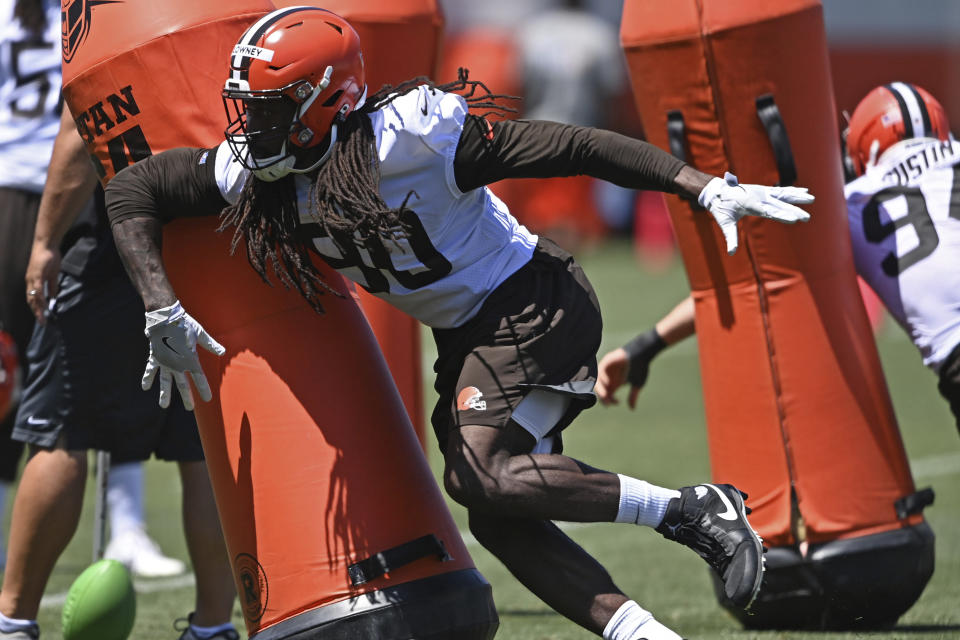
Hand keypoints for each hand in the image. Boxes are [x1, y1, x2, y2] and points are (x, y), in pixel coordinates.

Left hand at [25, 243, 61, 322]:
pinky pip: (37, 288)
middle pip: (31, 300)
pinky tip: (44, 304)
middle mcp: (30, 281)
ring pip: (32, 296)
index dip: (37, 308)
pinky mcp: (37, 274)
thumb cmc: (50, 257)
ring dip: (37, 308)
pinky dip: (40, 297)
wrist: (47, 245)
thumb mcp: (53, 274)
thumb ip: (52, 285)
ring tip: (42, 317)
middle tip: (42, 322)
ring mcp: (32, 278)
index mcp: (33, 281)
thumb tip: (53, 296)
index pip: (33, 298)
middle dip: (36, 312)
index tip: (42, 318)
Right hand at [143, 301, 224, 409]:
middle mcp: (177, 363)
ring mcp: (165, 361)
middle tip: (190, 408)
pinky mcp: (155, 357)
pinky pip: (151, 369)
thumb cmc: (184, 323)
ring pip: (165, 381)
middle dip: (186, 397)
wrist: (165, 317)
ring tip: (163, 406)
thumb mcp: (199, 333)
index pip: (199, 377)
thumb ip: (210, 344)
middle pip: (182, 384)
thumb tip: (223, 352)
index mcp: (190, 358)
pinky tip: (145, 387)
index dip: (203, 388)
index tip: (208, 399)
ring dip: (164, 393)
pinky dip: (147, 377)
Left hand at [596, 348, 643, 409]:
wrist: (643, 353)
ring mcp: (607, 368)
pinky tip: (607, 383)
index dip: (609, 400)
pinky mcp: (608, 361)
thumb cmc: (641, 368)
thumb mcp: (637, 384)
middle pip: (601, 389)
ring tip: (605, 396)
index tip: (617, 403)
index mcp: (615, 383)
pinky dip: (602, 377)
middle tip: (607, 403)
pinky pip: (601, 369)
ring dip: (601, 389)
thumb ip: (633, 396)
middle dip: (603, 397)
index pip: (607, 394)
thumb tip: (632, 409)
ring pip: (598, 380)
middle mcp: (609, 376)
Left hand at [699, 172, 813, 254]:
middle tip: (806, 218)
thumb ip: (730, 237)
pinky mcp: (763, 190)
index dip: (782, 215)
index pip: (769, 211)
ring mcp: (762, 191)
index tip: (794, 220)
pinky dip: (792, 191)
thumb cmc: (720, 208)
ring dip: (797, 197)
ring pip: (783, 194)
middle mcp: (758, 196)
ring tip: (812, 198)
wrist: (716, 190)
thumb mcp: (724, 223)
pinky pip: (781, 190)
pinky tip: (805, 191)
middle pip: (779, 205)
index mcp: (750, 203)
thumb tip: (731, 253)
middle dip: (793, 211)